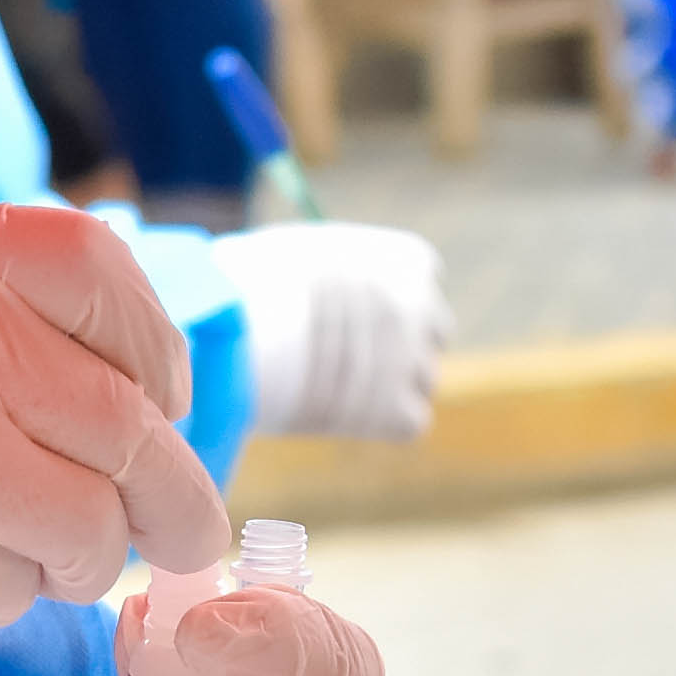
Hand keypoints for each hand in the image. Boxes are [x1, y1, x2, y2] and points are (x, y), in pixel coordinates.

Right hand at [0, 209, 216, 675]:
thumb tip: (83, 387)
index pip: (91, 273)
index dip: (151, 347)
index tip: (157, 404)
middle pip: (112, 413)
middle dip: (169, 493)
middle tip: (181, 537)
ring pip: (80, 515)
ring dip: (86, 561)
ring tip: (44, 571)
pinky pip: (4, 582)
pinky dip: (2, 598)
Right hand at [223, 221, 450, 438]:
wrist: (243, 328)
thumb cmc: (253, 281)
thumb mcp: (302, 252)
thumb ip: (335, 269)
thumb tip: (324, 284)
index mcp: (406, 259)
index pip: (422, 282)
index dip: (389, 302)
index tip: (355, 314)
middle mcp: (422, 307)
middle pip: (432, 333)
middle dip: (399, 345)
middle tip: (348, 355)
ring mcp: (415, 361)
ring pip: (421, 379)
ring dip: (387, 384)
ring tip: (329, 383)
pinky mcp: (400, 413)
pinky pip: (408, 421)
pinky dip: (379, 422)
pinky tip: (337, 409)